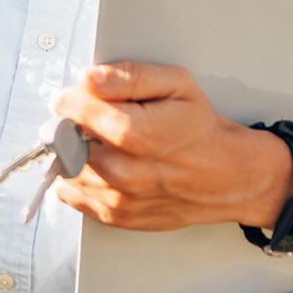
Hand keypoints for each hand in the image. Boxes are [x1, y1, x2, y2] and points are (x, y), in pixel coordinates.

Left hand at [46, 62, 291, 230]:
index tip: (78, 95)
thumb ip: (131, 76)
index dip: (71, 98)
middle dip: (70, 125)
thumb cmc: (201, 130)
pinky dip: (77, 177)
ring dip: (73, 152)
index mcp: (140, 134)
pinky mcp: (115, 216)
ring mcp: (119, 198)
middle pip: (65, 142)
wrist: (227, 178)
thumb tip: (91, 78)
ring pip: (66, 168)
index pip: (75, 111)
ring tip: (100, 143)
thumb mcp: (177, 85)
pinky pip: (71, 194)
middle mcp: (126, 172)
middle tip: (90, 120)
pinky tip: (99, 164)